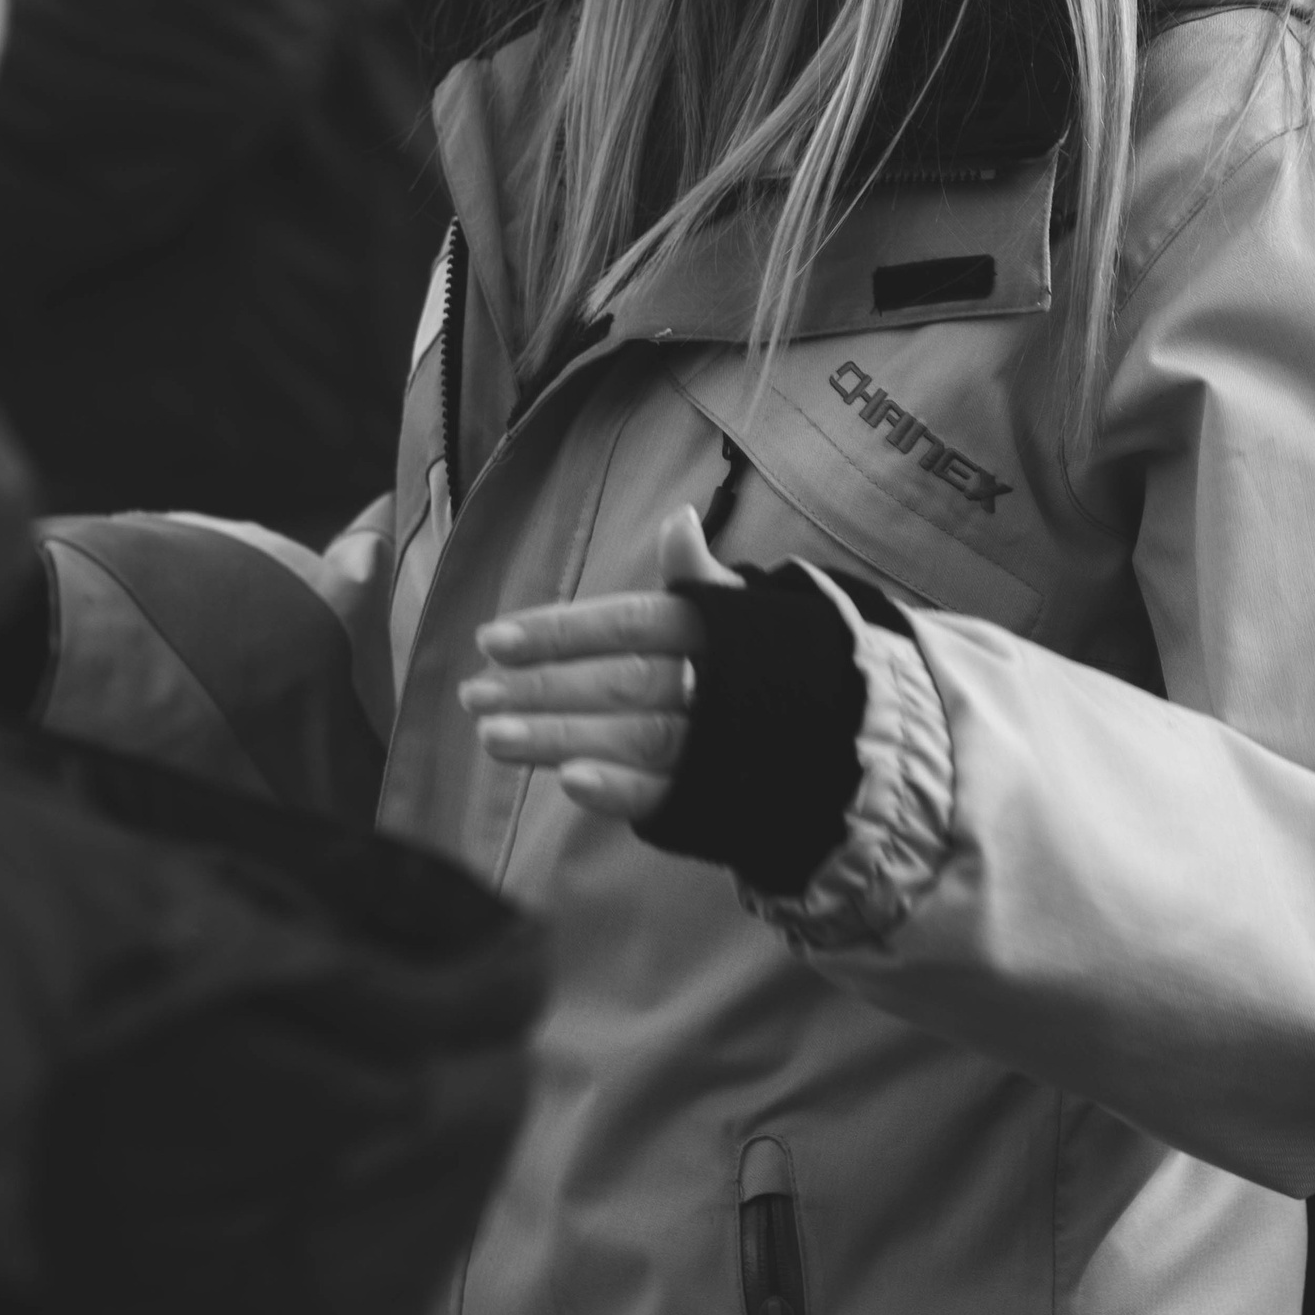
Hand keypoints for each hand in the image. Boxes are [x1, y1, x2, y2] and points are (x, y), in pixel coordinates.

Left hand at [463, 505, 742, 820]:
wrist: (841, 737)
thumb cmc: (769, 664)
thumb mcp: (741, 613)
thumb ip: (697, 576)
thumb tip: (678, 518)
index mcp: (713, 629)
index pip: (626, 623)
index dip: (559, 630)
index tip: (491, 639)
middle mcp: (714, 682)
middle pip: (618, 680)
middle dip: (542, 688)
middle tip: (473, 694)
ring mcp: (717, 743)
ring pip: (632, 735)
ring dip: (559, 738)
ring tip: (491, 736)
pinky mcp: (717, 795)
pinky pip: (666, 793)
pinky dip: (618, 789)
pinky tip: (566, 782)